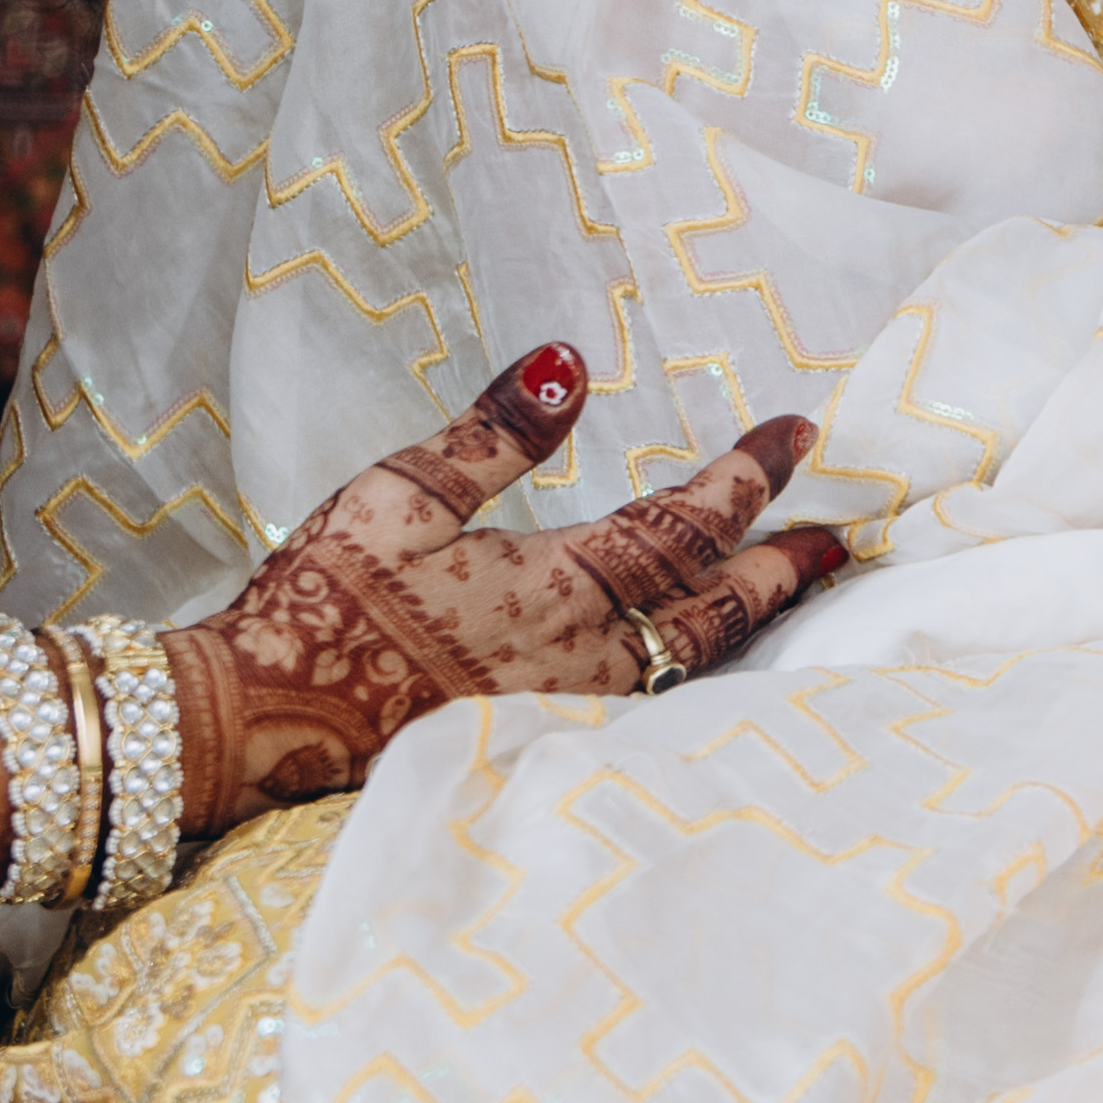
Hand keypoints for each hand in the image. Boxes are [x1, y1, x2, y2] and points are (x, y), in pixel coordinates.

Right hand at [190, 346, 852, 814]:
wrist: (257, 727)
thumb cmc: (319, 603)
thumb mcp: (399, 496)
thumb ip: (496, 433)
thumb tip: (572, 360)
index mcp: (556, 586)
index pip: (685, 521)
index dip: (750, 472)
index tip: (804, 429)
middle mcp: (582, 658)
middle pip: (717, 609)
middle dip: (785, 563)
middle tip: (846, 532)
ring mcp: (564, 711)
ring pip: (693, 663)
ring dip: (753, 620)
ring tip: (794, 588)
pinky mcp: (534, 742)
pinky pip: (652, 702)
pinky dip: (700, 669)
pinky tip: (700, 659)